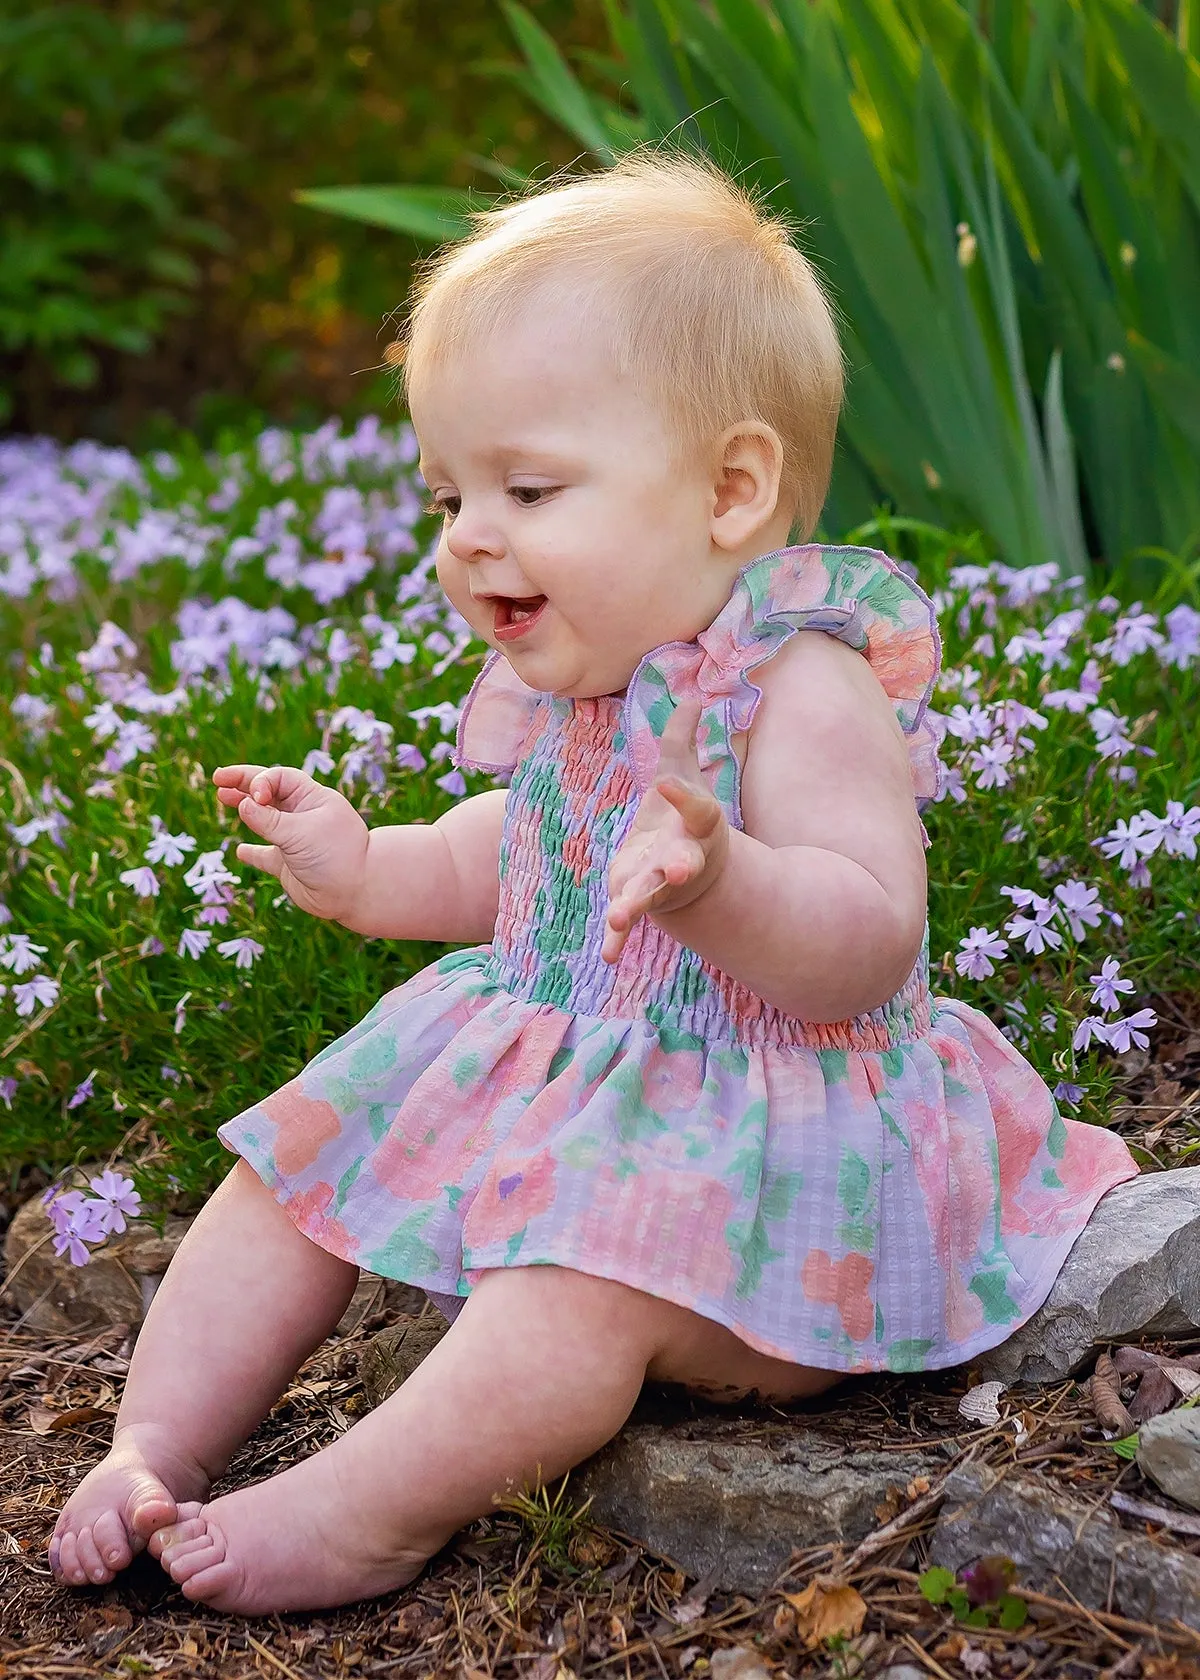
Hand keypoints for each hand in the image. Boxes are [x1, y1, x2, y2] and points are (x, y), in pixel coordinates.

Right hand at [212, 764, 369, 921]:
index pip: (280, 778)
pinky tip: (241, 851)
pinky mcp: (289, 865)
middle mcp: (303, 815)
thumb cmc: (335, 856)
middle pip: (269, 792)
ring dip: (245, 808)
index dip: (260, 781)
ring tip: (222, 797)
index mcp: (313, 799)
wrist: (357, 893)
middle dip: (244, 784)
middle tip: (218, 780)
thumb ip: (268, 820)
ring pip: (265, 819)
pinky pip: (266, 855)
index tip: (253, 798)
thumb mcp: (300, 832)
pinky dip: (253, 852)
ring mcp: (296, 840)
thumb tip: (242, 804)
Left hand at [602, 697, 729, 963]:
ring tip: (619, 916)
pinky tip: (608, 956)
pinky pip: (627, 922)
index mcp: (696, 825)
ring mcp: (659, 883)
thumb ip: (681, 739)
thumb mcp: (681, 774)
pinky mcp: (635, 899)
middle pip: (683, 862)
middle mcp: (682, 857)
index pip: (696, 808)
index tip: (664, 781)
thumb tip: (690, 693)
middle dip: (680, 866)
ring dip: (635, 906)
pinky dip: (618, 939)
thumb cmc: (683, 816)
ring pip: (650, 895)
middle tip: (680, 868)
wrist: (692, 874)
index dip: (682, 795)